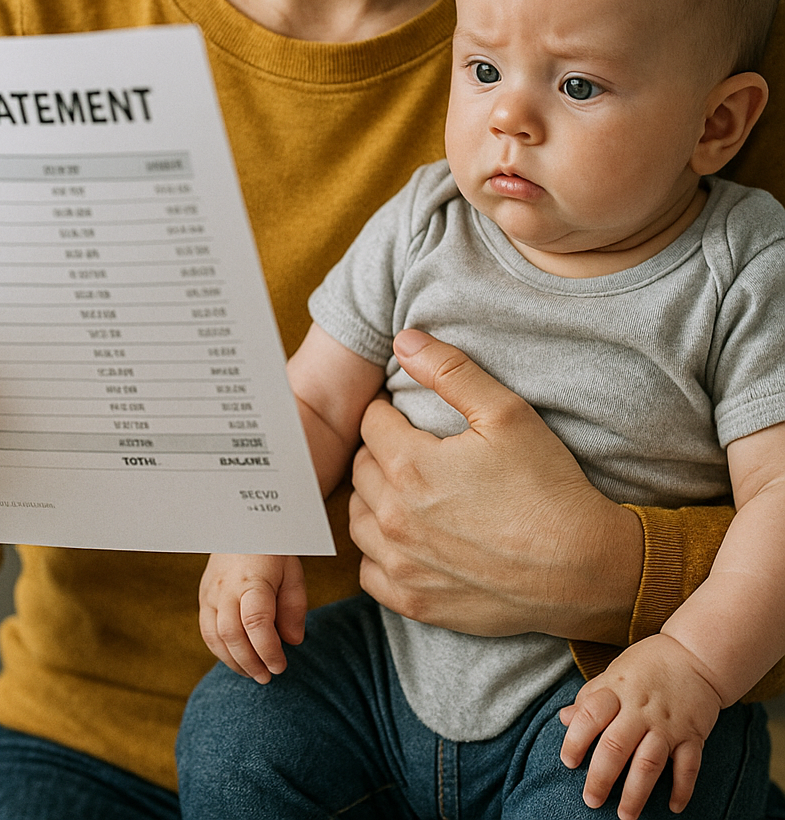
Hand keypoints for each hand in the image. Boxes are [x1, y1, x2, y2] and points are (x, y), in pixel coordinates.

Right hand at [199, 552, 307, 682]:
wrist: (241, 523)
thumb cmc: (272, 549)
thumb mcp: (292, 570)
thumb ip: (294, 606)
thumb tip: (291, 641)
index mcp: (253, 578)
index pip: (256, 622)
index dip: (268, 649)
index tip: (280, 666)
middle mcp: (226, 587)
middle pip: (232, 634)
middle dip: (251, 662)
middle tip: (268, 677)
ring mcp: (210, 591)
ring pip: (215, 637)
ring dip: (234, 661)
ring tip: (254, 673)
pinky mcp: (203, 596)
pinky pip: (207, 631)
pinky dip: (221, 651)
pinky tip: (238, 659)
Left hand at [349, 330, 642, 640]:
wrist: (583, 568)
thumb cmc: (548, 487)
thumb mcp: (507, 413)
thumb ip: (450, 370)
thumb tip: (404, 339)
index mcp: (410, 466)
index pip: (370, 423)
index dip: (389, 411)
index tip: (407, 414)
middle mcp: (395, 517)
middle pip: (360, 469)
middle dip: (379, 452)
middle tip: (410, 448)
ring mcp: (403, 565)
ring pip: (358, 520)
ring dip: (373, 499)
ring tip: (404, 489)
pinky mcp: (416, 602)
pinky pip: (370, 573)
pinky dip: (379, 552)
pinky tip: (406, 539)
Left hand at [558, 635, 721, 818]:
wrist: (695, 653)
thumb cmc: (648, 664)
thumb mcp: (614, 672)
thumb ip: (591, 696)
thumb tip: (564, 718)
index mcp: (616, 690)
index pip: (590, 714)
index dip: (575, 739)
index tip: (568, 762)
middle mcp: (640, 709)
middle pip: (616, 746)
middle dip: (601, 777)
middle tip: (591, 800)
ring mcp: (668, 724)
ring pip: (649, 762)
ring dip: (636, 792)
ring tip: (625, 814)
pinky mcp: (692, 734)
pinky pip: (688, 766)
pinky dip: (682, 788)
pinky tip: (673, 807)